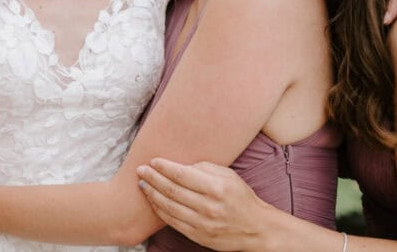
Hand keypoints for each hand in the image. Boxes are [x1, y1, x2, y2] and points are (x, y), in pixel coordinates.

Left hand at [136, 159, 279, 251]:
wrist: (255, 228)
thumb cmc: (241, 197)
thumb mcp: (228, 176)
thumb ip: (204, 168)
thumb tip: (180, 165)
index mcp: (216, 188)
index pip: (182, 175)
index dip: (164, 167)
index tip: (153, 160)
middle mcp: (208, 207)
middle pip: (172, 190)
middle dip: (153, 178)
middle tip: (140, 170)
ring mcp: (202, 224)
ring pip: (169, 207)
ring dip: (152, 194)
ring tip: (142, 184)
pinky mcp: (198, 236)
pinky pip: (173, 222)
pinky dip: (160, 210)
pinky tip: (153, 201)